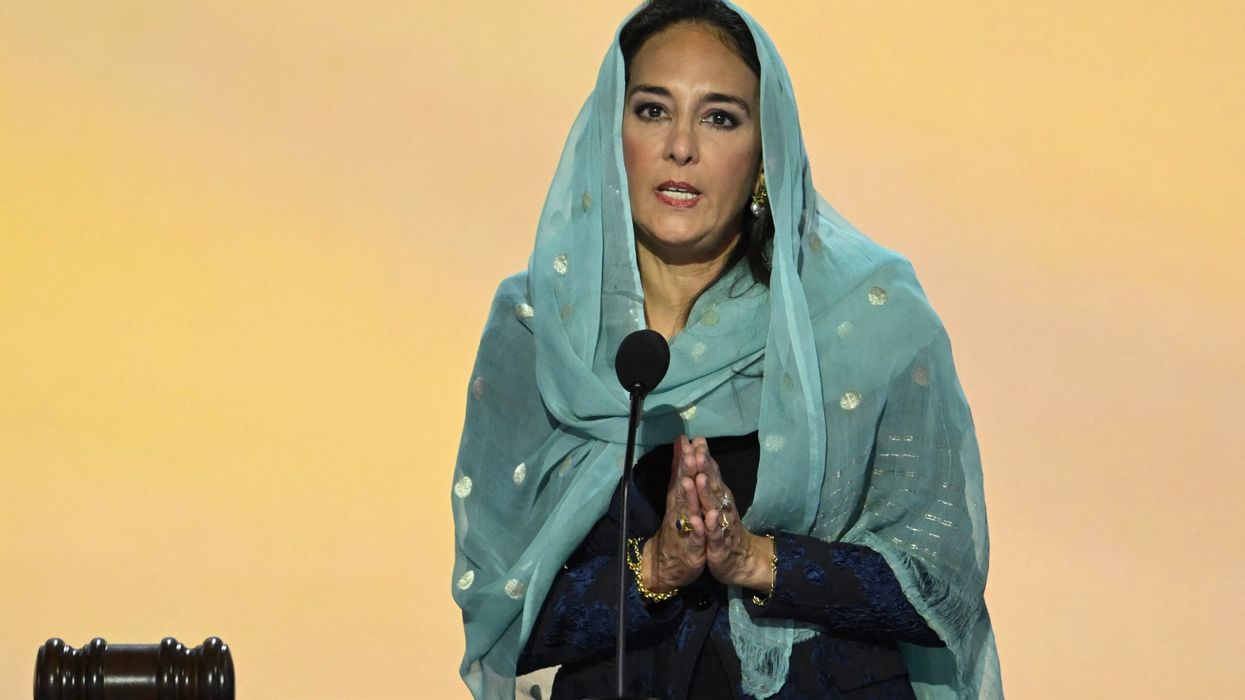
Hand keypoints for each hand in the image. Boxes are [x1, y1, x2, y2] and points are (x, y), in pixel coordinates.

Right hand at [642, 435, 707, 592]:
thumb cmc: (680, 527)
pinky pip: (695, 539)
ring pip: (687, 511)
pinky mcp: (691, 550)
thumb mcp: (680, 499)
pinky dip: (697, 530)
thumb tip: (679, 444)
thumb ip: (678, 472)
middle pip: (683, 489)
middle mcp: (679, 512)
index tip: (687, 439)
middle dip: (686, 471)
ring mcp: (684, 531)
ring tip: (691, 480)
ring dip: (689, 496)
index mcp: (679, 500)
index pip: (682, 475)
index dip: (685, 458)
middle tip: (689, 451)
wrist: (671, 566)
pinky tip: (700, 521)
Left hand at [691, 437, 774, 591]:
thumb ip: (708, 476)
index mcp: (719, 496)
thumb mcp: (713, 500)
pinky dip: (711, 526)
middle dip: (705, 468)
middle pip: (713, 485)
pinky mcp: (719, 545)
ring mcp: (722, 525)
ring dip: (706, 493)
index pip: (711, 473)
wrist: (740, 560)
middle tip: (697, 450)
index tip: (696, 439)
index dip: (704, 457)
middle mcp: (722, 507)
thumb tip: (700, 450)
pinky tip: (707, 518)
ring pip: (713, 507)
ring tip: (699, 478)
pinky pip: (714, 535)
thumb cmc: (723, 526)